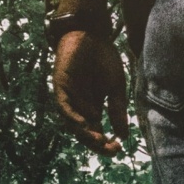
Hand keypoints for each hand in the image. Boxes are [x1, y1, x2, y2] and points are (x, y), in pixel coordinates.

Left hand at [52, 27, 129, 155]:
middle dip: (96, 143)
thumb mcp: (116, 87)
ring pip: (72, 123)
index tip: (118, 149)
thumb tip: (123, 135)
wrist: (92, 34)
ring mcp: (69, 98)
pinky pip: (64, 107)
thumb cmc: (103, 59)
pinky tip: (84, 124)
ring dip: (84, 134)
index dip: (105, 143)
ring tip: (98, 140)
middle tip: (109, 148)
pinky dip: (72, 117)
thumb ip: (117, 110)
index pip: (97, 132)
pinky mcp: (60, 87)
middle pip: (84, 132)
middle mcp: (79, 107)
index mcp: (92, 108)